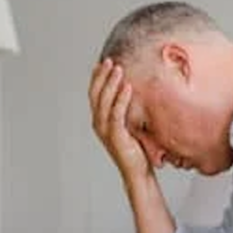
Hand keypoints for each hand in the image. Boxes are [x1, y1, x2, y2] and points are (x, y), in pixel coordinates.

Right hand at [88, 59, 149, 180]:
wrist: (138, 172)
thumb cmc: (136, 150)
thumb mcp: (130, 126)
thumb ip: (127, 111)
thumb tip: (135, 93)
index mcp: (100, 120)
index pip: (95, 94)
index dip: (97, 78)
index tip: (103, 63)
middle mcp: (99, 124)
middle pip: (96, 94)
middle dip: (102, 76)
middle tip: (110, 60)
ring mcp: (105, 130)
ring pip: (105, 101)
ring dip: (111, 83)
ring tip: (118, 69)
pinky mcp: (116, 136)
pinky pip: (117, 113)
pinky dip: (121, 99)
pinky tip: (127, 86)